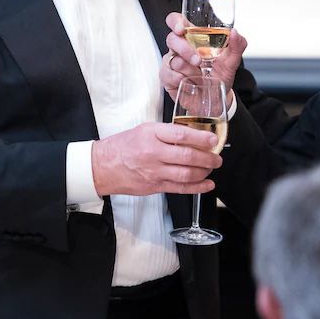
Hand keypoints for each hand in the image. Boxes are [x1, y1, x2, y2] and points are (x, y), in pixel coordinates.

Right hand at [91, 122, 221, 196]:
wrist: (103, 166)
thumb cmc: (124, 146)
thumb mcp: (144, 130)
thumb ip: (167, 132)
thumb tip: (193, 135)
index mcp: (151, 134)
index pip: (181, 135)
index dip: (201, 138)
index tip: (213, 139)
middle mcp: (153, 153)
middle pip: (187, 156)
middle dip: (208, 157)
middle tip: (217, 157)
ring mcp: (154, 172)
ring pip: (186, 174)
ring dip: (204, 171)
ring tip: (212, 167)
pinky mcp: (155, 186)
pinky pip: (180, 188)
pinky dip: (197, 187)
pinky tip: (207, 185)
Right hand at [160, 12, 246, 97]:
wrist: (216, 99)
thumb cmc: (220, 76)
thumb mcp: (232, 62)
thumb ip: (237, 45)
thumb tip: (235, 33)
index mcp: (193, 38)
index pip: (177, 21)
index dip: (175, 22)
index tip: (181, 29)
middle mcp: (180, 47)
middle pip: (172, 39)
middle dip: (186, 50)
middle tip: (198, 61)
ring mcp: (171, 61)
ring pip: (173, 60)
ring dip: (189, 70)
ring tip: (200, 76)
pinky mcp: (166, 76)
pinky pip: (168, 75)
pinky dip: (181, 80)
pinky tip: (190, 83)